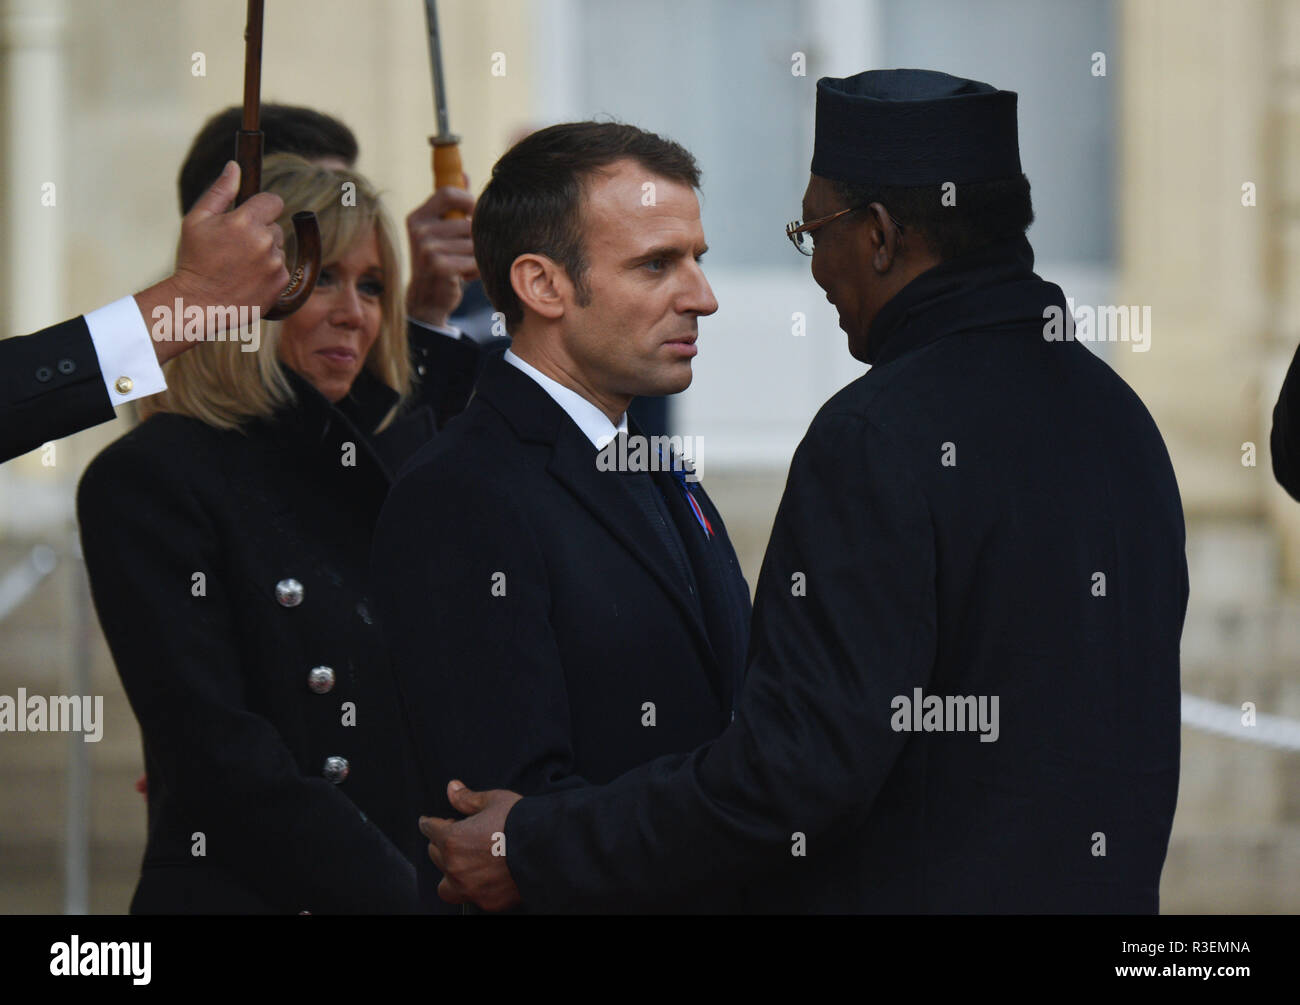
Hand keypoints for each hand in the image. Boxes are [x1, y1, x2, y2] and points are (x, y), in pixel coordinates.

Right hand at [135, 161, 288, 363]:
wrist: (199, 303)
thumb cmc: (195, 260)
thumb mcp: (197, 220)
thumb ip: (220, 192)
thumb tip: (235, 167)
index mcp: (245, 222)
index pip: (273, 201)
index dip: (262, 207)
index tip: (251, 215)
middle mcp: (265, 242)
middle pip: (274, 226)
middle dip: (259, 232)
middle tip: (234, 248)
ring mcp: (275, 264)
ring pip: (278, 248)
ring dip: (265, 253)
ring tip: (239, 265)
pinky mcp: (281, 283)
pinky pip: (281, 268)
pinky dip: (269, 272)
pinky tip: (248, 278)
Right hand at [405, 183, 478, 328]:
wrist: (426, 299)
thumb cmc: (439, 261)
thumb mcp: (440, 230)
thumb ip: (451, 204)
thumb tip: (463, 174)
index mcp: (417, 217)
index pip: (448, 193)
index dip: (468, 200)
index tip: (475, 212)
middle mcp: (419, 230)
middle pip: (467, 221)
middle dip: (476, 238)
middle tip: (467, 253)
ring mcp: (427, 248)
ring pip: (473, 242)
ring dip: (477, 256)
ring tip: (465, 265)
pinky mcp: (439, 266)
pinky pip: (473, 259)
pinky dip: (476, 269)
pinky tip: (464, 276)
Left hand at [419, 779, 522, 910]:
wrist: (548, 848)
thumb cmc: (521, 822)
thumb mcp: (494, 801)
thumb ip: (467, 798)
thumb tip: (452, 789)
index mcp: (452, 839)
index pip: (428, 829)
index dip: (431, 822)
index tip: (432, 821)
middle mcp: (456, 867)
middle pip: (434, 854)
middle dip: (443, 843)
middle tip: (460, 836)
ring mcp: (469, 888)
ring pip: (444, 884)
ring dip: (449, 871)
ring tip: (464, 862)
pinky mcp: (486, 901)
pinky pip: (468, 896)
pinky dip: (471, 887)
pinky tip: (483, 875)